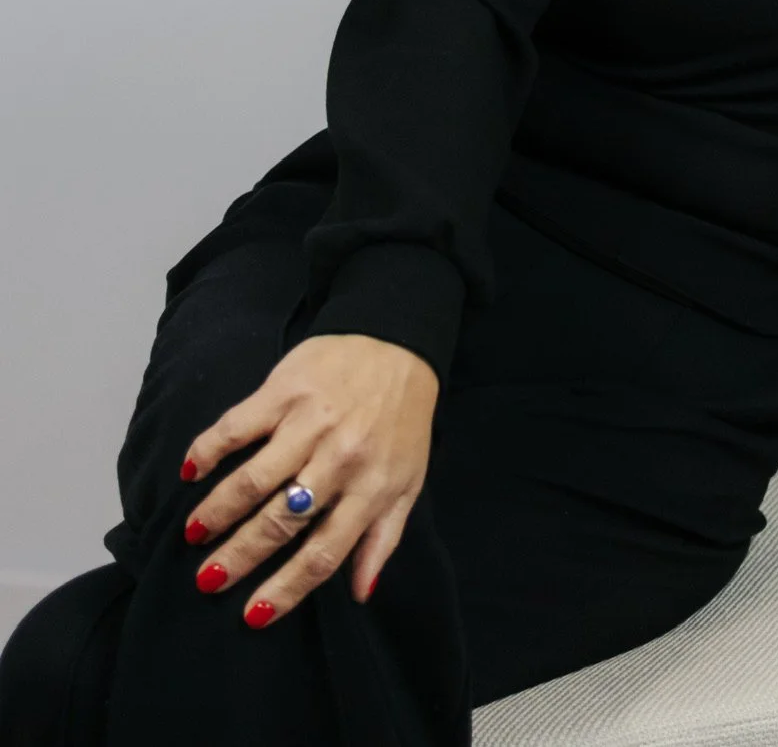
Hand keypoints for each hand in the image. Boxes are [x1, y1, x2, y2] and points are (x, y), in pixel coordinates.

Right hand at [179, 333, 437, 626]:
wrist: (399, 341)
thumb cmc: (403, 420)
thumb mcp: (408, 481)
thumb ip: (383, 538)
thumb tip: (361, 595)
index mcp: (370, 488)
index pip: (322, 554)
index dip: (285, 590)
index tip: (251, 616)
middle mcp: (339, 459)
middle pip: (281, 521)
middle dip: (239, 557)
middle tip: (207, 581)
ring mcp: (310, 422)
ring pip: (254, 478)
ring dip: (218, 510)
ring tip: (193, 534)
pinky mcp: (286, 389)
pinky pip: (239, 425)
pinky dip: (210, 449)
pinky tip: (190, 471)